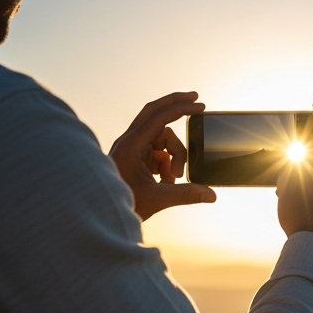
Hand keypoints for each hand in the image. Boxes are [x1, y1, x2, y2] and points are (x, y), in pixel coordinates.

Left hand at [109, 92, 215, 220]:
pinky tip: (165, 182)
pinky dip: (168, 165)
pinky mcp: (136, 159)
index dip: (181, 109)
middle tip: (197, 99)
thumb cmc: (123, 204)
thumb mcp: (157, 199)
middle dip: (176, 106)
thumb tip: (212, 195)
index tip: (200, 106)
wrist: (101, 213)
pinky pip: (159, 153)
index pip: (159, 117)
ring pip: (163, 140)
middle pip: (156, 113)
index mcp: (132, 145)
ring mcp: (133, 149)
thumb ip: (186, 194)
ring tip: (174, 178)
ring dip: (175, 156)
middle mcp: (131, 142)